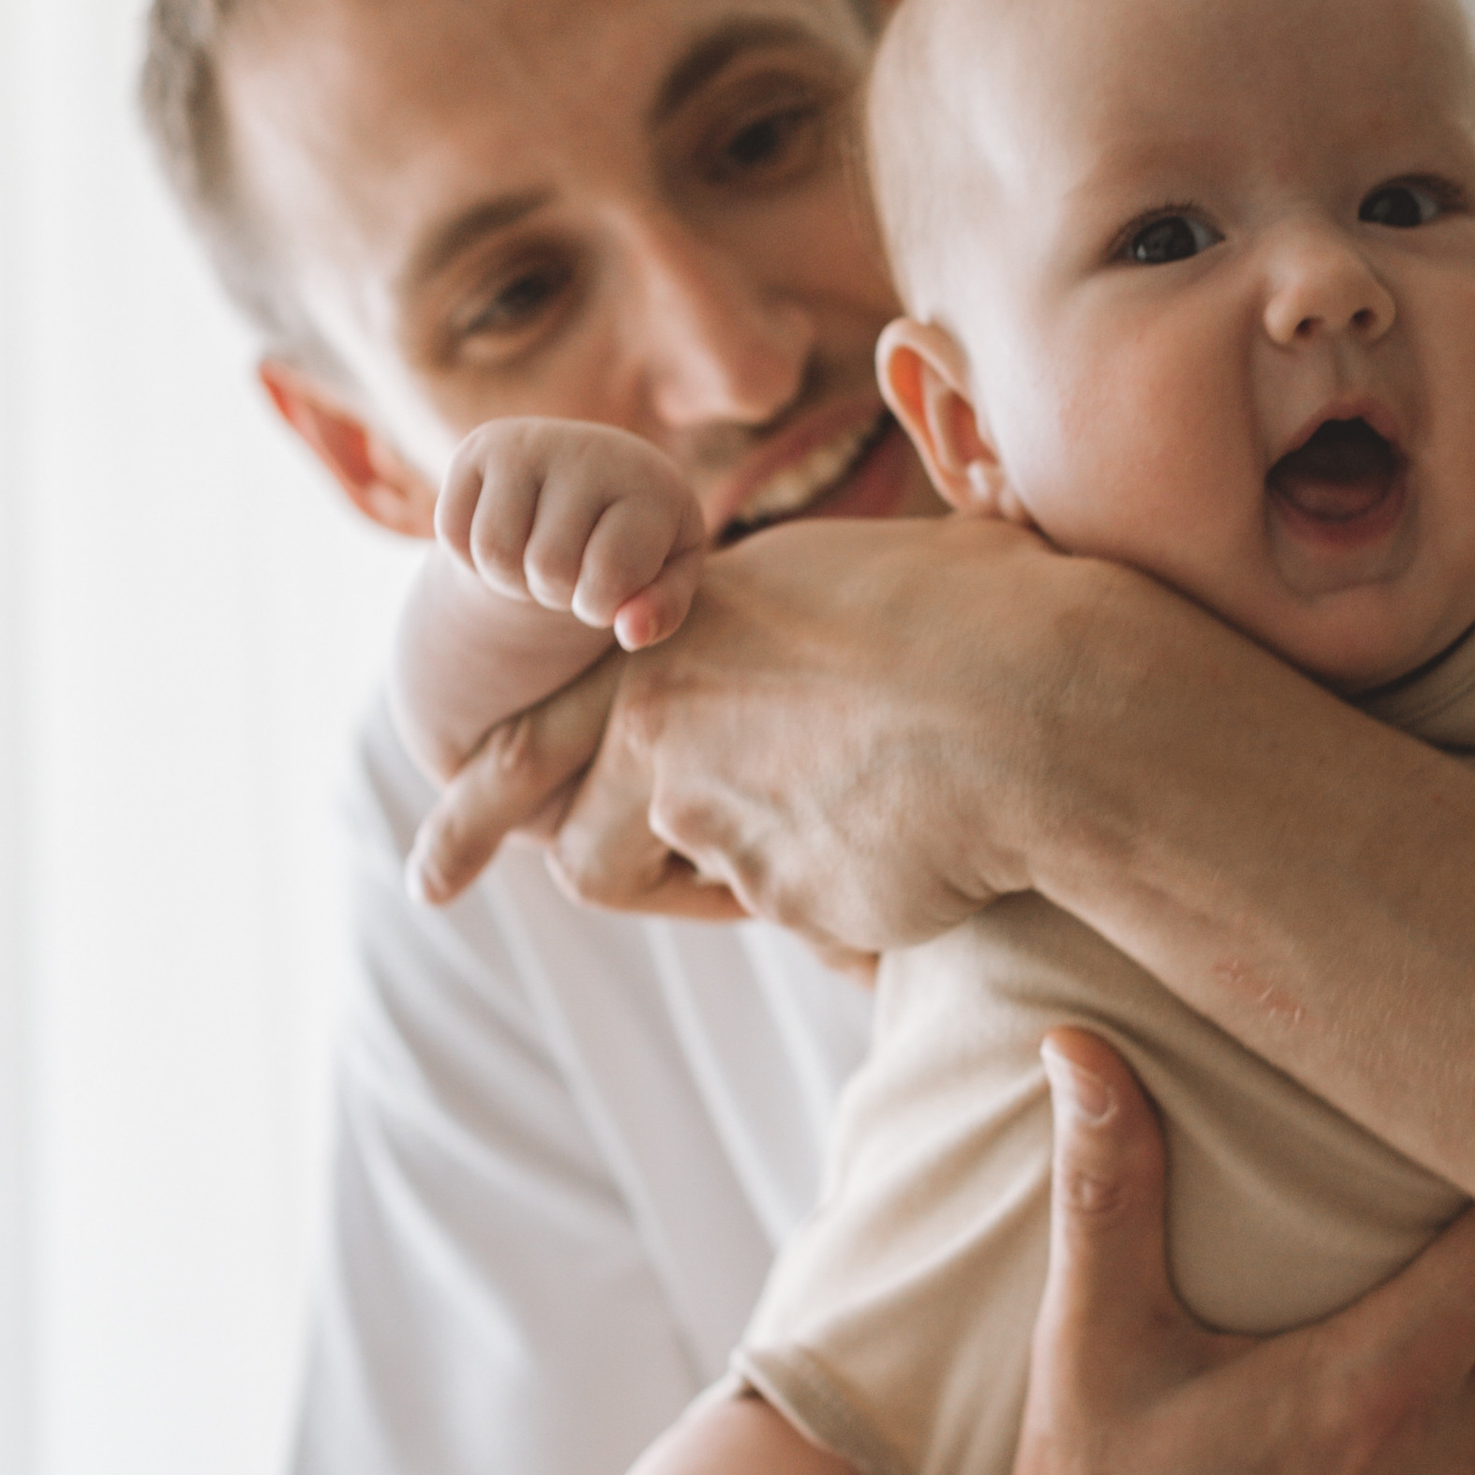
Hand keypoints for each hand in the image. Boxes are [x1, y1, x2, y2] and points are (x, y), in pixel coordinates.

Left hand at [410, 512, 1092, 926]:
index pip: (556, 705)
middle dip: (478, 836)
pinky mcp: (771, 890)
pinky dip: (832, 906)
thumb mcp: (902, 563)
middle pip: (558, 807)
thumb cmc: (1006, 616)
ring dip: (688, 883)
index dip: (491, 775)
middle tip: (428, 881)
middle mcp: (672, 707)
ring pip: (642, 871)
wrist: (1046, 706)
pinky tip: (910, 867)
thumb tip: (896, 572)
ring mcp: (708, 803)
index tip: (436, 812)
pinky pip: (784, 911)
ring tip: (797, 858)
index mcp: (695, 622)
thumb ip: (841, 603)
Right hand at [437, 418, 706, 654]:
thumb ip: (661, 611)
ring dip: (512, 582)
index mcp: (648, 483)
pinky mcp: (478, 446)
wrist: (593, 476)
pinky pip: (451, 532)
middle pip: (547, 569)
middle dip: (555, 594)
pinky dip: (474, 558)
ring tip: (540, 561)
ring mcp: (527, 442)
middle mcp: (587, 450)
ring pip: (494, 553)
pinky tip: (508, 539)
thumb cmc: (638, 539)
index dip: (599, 607)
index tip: (609, 592)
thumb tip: (631, 632)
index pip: (609, 574)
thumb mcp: (667, 578)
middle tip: (572, 573)